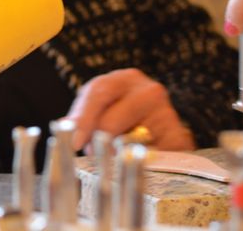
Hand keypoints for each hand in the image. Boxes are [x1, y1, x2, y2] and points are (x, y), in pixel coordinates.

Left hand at [64, 68, 194, 151]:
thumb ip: (82, 116)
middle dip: (97, 142)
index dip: (83, 119)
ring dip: (117, 155)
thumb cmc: (124, 115)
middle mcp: (149, 91)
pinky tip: (138, 160)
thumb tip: (63, 127)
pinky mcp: (179, 137)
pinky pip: (151, 156)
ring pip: (129, 143)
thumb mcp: (102, 107)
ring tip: (115, 156)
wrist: (163, 127)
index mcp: (125, 79)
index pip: (98, 93)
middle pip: (111, 122)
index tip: (75, 141)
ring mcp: (166, 113)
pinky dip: (140, 163)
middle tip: (94, 154)